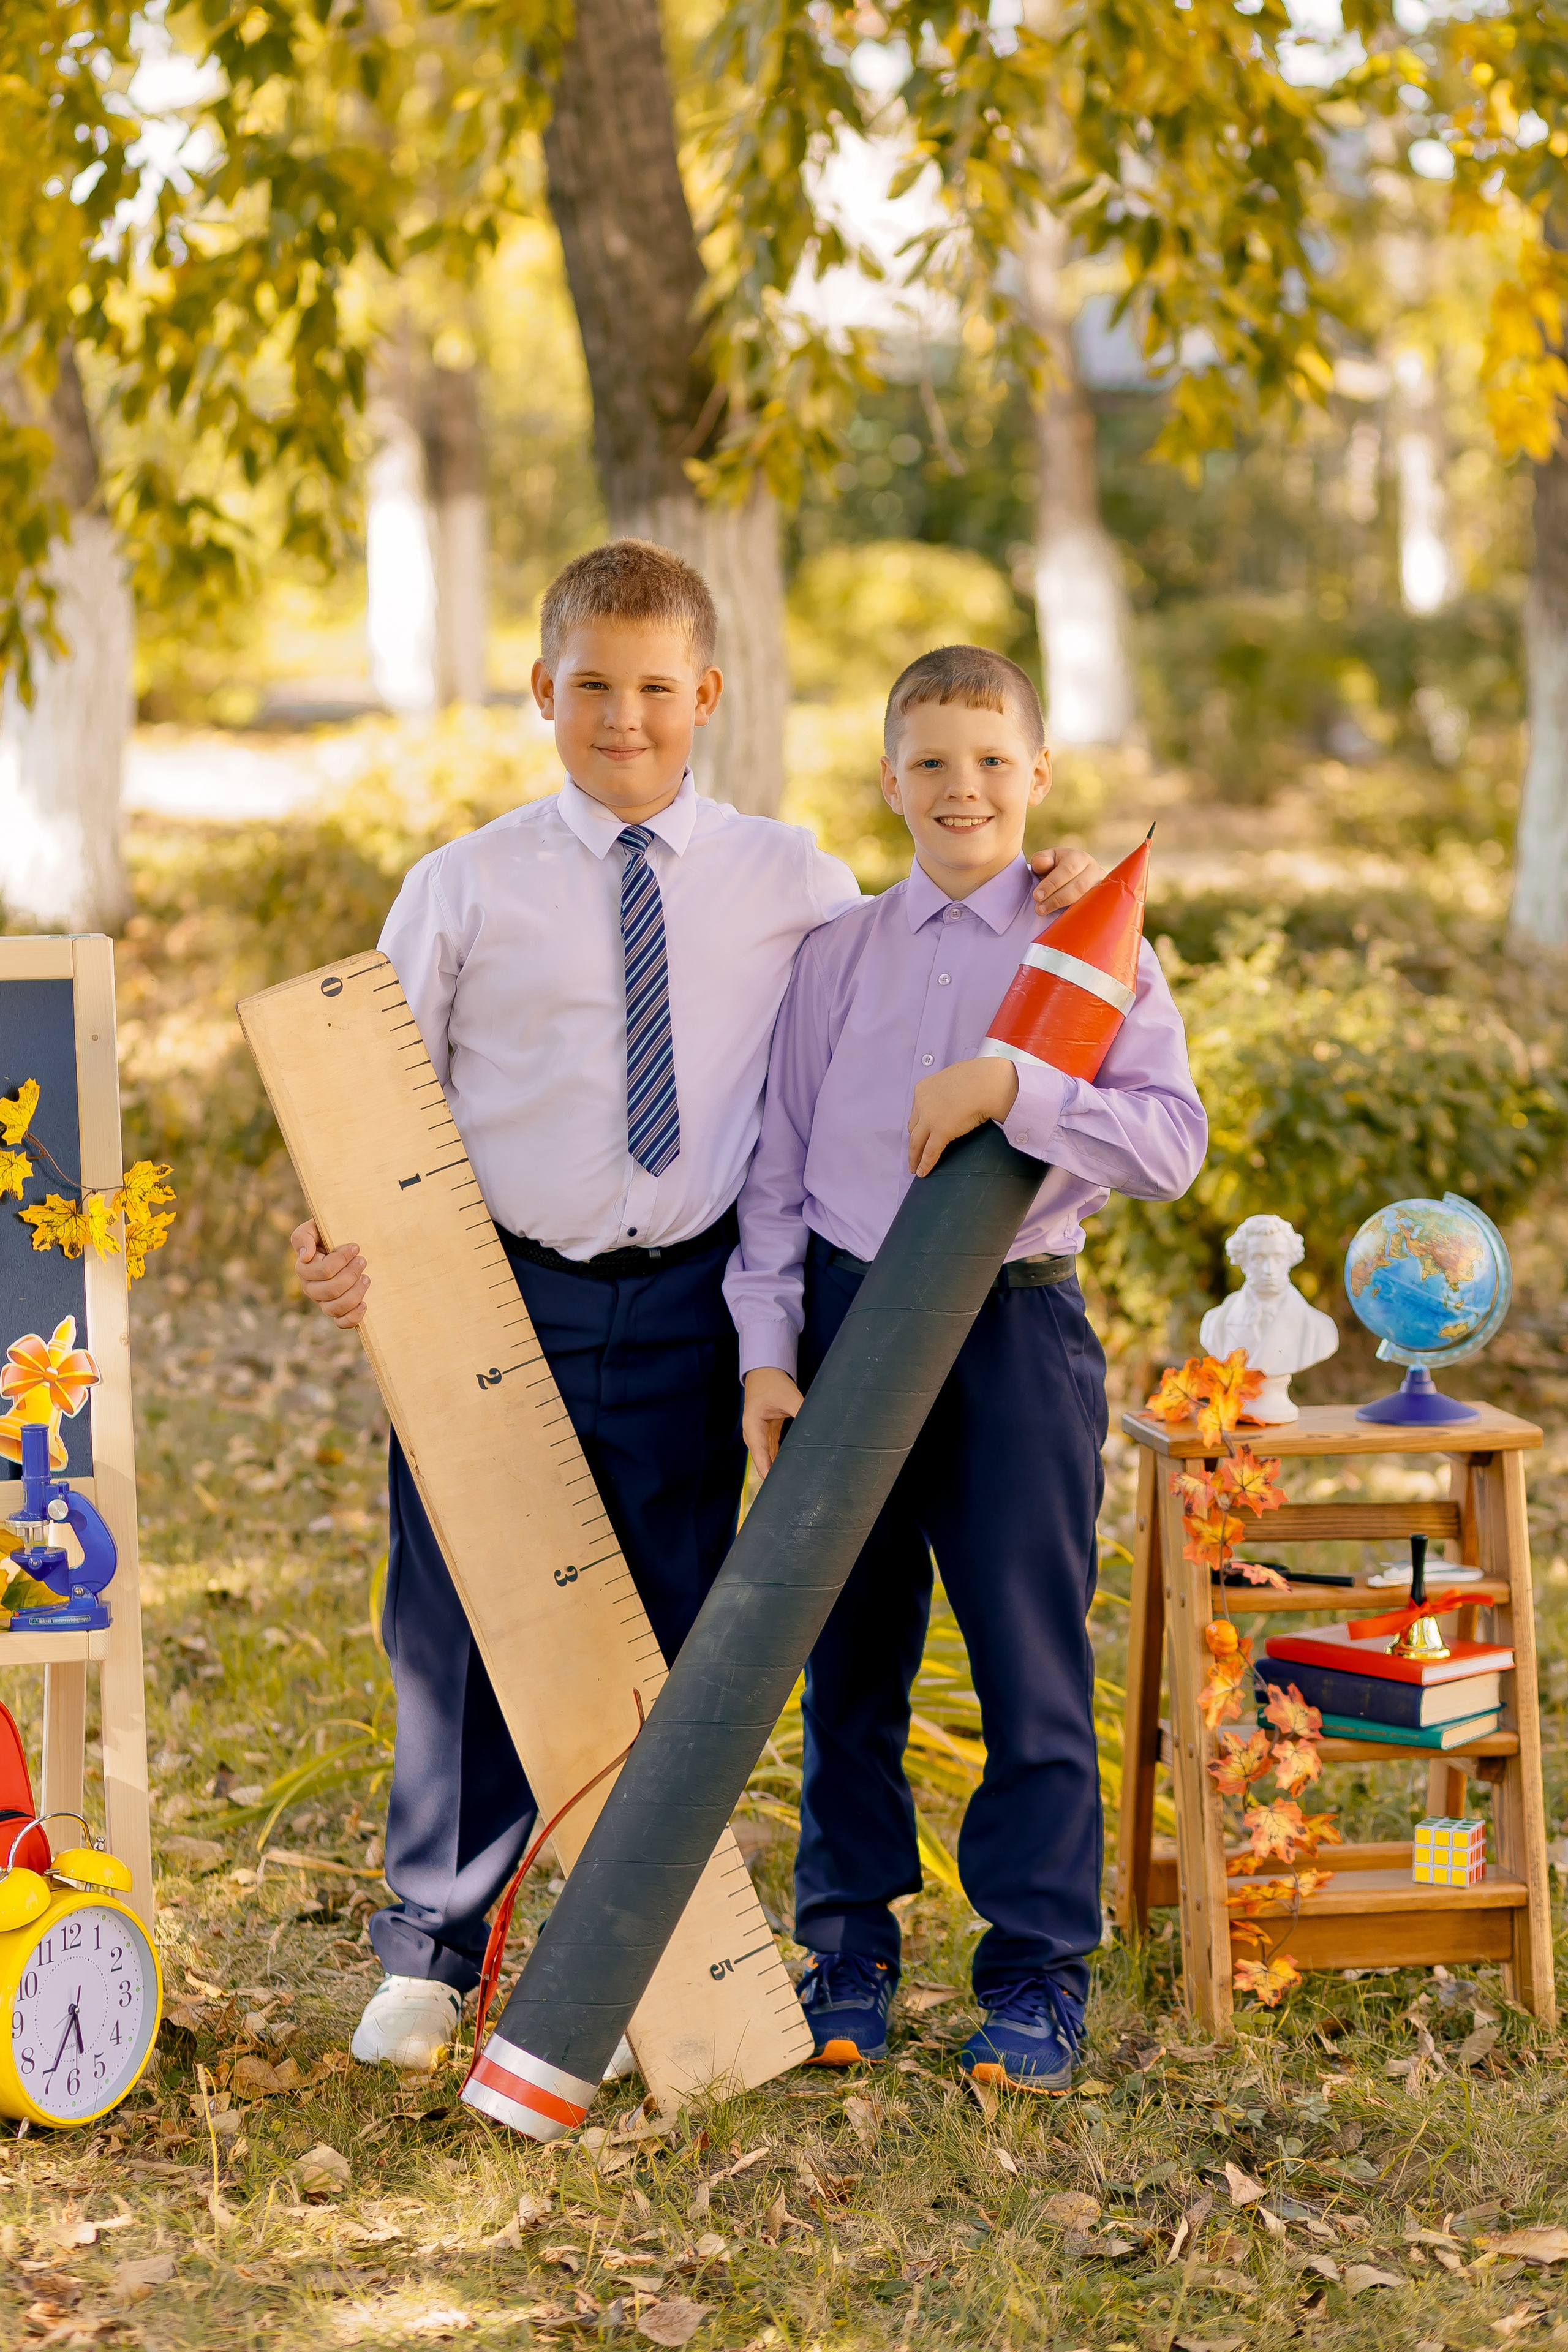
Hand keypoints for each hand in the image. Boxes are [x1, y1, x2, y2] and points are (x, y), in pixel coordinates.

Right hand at [291, 1219, 369, 1328]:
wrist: (341, 1243)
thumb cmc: (327, 1234)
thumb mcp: (314, 1228)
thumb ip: (304, 1237)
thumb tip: (306, 1256)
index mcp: (304, 1269)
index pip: (323, 1271)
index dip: (341, 1260)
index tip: (355, 1247)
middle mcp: (311, 1288)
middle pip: (330, 1291)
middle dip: (351, 1275)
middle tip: (363, 1260)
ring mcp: (323, 1301)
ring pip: (335, 1308)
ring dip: (355, 1294)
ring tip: (366, 1278)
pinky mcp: (337, 1310)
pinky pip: (341, 1323)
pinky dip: (353, 1318)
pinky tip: (364, 1304)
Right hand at [743, 1367, 803, 1482]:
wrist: (764, 1371)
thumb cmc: (773, 1382)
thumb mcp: (789, 1396)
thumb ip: (802, 1411)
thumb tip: (820, 1425)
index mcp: (753, 1424)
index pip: (760, 1451)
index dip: (766, 1468)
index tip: (772, 1483)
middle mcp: (752, 1432)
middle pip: (761, 1458)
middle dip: (771, 1473)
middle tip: (785, 1490)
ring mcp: (758, 1433)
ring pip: (766, 1456)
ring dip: (775, 1468)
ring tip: (787, 1484)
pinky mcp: (766, 1432)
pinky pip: (771, 1451)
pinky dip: (777, 1460)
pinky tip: (787, 1470)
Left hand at [907, 1057, 1018, 1177]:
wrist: (988, 1082)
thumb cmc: (979, 1077)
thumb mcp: (953, 1079)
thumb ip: (947, 1092)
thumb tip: (955, 1098)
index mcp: (923, 1089)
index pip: (916, 1112)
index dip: (917, 1126)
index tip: (917, 1135)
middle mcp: (922, 1103)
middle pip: (914, 1128)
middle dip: (914, 1142)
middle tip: (914, 1155)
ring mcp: (929, 1118)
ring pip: (916, 1143)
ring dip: (915, 1157)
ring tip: (916, 1167)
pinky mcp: (940, 1131)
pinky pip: (930, 1152)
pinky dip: (925, 1164)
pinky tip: (923, 1172)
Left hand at [1028, 846, 1102, 917]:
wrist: (1070, 877)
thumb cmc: (1055, 868)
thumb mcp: (1046, 860)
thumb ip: (1041, 860)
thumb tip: (1043, 864)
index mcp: (1079, 857)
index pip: (1068, 870)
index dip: (1052, 884)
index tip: (1037, 896)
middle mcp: (1094, 869)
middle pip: (1079, 885)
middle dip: (1057, 899)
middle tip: (1039, 908)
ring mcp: (1100, 885)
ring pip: (1087, 898)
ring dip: (1066, 908)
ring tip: (1046, 912)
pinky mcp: (1102, 899)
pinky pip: (1092, 908)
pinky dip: (1077, 914)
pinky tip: (1063, 918)